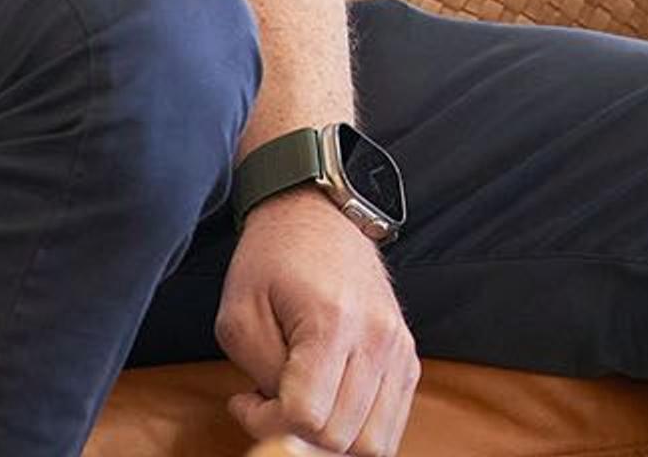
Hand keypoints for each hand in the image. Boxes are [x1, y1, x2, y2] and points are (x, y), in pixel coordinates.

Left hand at [218, 189, 418, 454]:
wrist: (318, 214)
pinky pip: (391, 425)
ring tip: (301, 408)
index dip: (265, 425)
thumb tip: (285, 420)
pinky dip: (358, 433)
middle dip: (294, 438)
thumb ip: (262, 375)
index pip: (306, 418)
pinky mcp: (407, 356)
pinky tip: (328, 405)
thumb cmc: (271, 259)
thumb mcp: (239, 315)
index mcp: (332, 322)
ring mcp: (398, 349)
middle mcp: (377, 339)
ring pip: (374, 443)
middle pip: (341, 438)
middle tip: (268, 407)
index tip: (244, 400)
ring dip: (330, 443)